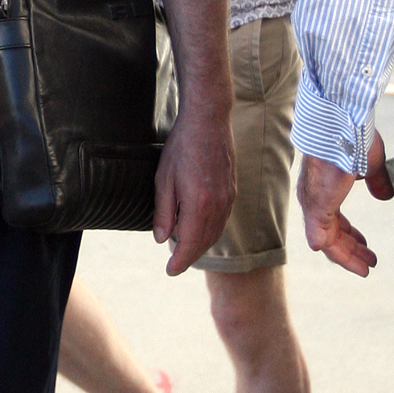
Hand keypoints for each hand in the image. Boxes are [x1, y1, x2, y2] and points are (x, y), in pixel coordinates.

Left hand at [153, 105, 235, 275]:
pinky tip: (200, 229)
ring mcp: (228, 199)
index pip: (189, 244)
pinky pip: (222, 220)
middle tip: (175, 265)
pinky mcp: (232, 190)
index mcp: (198, 205)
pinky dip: (211, 231)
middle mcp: (217, 206)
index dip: (179, 261)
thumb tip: (161, 239)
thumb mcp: (163, 179)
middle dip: (190, 257)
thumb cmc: (181, 147)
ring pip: (215, 233)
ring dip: (201, 245)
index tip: (170, 271)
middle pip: (204, 242)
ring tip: (186, 250)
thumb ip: (163, 212)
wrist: (208, 121)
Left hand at [296, 132, 391, 275]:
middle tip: (369, 260)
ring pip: (327, 241)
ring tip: (366, 266)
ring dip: (348, 255)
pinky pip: (322, 238)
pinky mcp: (317, 207)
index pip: (335, 220)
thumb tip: (384, 195)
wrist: (341, 123)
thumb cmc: (352, 136)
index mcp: (325, 188)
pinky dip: (337, 253)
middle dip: (352, 248)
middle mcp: (315, 198)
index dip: (351, 235)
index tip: (366, 245)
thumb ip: (376, 181)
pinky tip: (351, 264)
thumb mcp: (369, 164)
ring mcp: (314, 203)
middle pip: (332, 234)